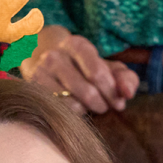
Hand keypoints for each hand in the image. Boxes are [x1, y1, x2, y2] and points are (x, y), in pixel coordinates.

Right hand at [21, 26, 139, 114]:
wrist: (43, 60)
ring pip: (71, 105)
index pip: (98, 73)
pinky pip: (58, 112)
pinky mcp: (33, 92)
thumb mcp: (106, 68)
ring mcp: (41, 75)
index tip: (118, 104)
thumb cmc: (82, 68)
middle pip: (87, 91)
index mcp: (77, 46)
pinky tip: (75, 111)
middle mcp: (55, 57)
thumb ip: (124, 78)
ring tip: (90, 108)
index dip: (112, 93)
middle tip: (104, 108)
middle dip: (102, 104)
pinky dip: (72, 116)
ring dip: (87, 112)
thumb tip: (128, 94)